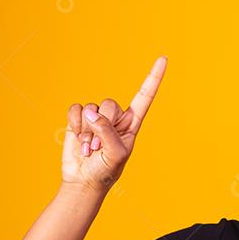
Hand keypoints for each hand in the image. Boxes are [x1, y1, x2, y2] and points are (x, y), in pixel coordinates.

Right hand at [61, 56, 167, 192]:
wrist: (83, 181)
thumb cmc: (106, 170)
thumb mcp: (115, 154)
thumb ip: (107, 132)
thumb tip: (92, 112)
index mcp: (132, 123)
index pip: (145, 96)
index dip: (154, 77)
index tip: (164, 58)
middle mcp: (116, 116)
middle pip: (110, 104)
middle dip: (101, 125)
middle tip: (99, 148)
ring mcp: (96, 117)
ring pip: (91, 107)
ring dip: (87, 132)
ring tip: (89, 148)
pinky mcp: (78, 119)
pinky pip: (75, 108)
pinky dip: (75, 124)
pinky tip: (77, 137)